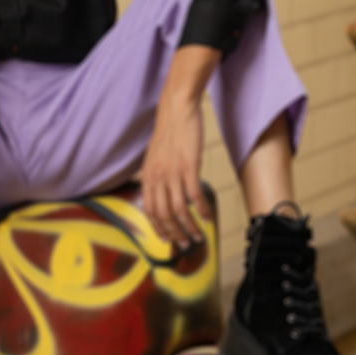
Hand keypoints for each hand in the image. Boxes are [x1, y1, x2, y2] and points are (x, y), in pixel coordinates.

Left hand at [141, 94, 210, 246]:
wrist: (176, 110)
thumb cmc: (169, 133)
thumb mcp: (154, 157)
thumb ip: (156, 177)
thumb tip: (161, 194)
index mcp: (147, 176)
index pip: (149, 210)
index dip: (158, 229)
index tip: (167, 240)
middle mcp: (157, 177)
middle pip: (163, 215)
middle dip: (174, 234)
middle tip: (185, 245)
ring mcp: (172, 173)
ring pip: (179, 210)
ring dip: (189, 227)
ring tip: (198, 237)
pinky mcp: (189, 166)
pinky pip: (194, 195)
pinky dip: (202, 210)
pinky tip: (207, 217)